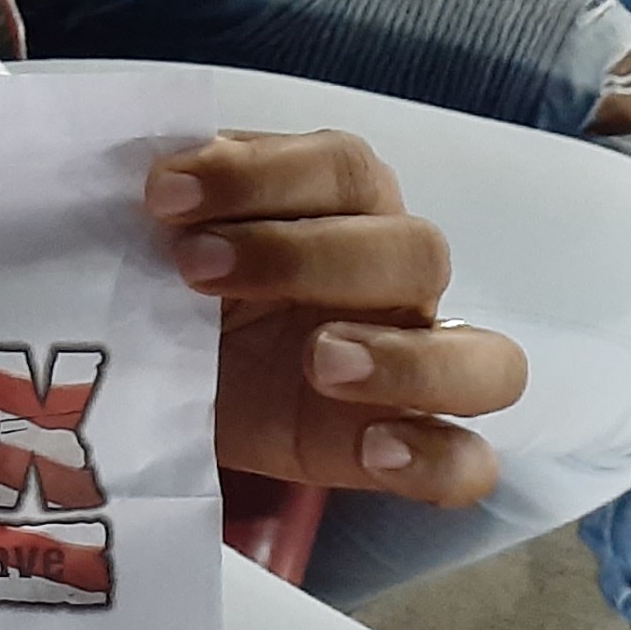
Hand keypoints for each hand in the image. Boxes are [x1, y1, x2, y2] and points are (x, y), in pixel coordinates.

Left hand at [143, 130, 525, 506]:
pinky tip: (371, 449)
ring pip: (486, 359)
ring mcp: (409, 367)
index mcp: (342, 202)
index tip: (163, 198)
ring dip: (406, 357)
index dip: (257, 175)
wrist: (144, 378)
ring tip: (317, 361)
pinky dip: (436, 456)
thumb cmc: (166, 281)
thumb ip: (177, 197)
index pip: (342, 167)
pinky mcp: (396, 451)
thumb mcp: (160, 231)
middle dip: (303, 255)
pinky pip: (465, 462)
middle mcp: (393, 277)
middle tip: (197, 272)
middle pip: (415, 250)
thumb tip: (164, 176)